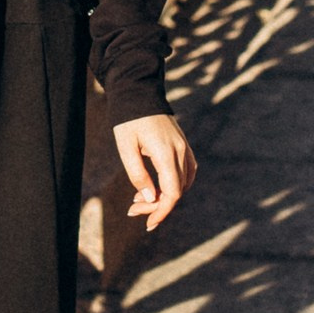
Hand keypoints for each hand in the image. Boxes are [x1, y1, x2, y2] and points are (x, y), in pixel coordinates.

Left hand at [113, 113, 195, 231]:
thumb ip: (138, 175)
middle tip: (132, 209)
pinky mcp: (182, 143)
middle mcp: (180, 151)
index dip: (161, 211)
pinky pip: (187, 170)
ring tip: (141, 198)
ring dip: (165, 195)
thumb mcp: (126, 147)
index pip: (172, 193)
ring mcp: (184, 146)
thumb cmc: (127, 119)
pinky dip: (176, 183)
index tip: (146, 222)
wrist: (137, 91)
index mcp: (166, 153)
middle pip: (177, 190)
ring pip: (184, 182)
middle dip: (156, 206)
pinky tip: (159, 188)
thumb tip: (150, 200)